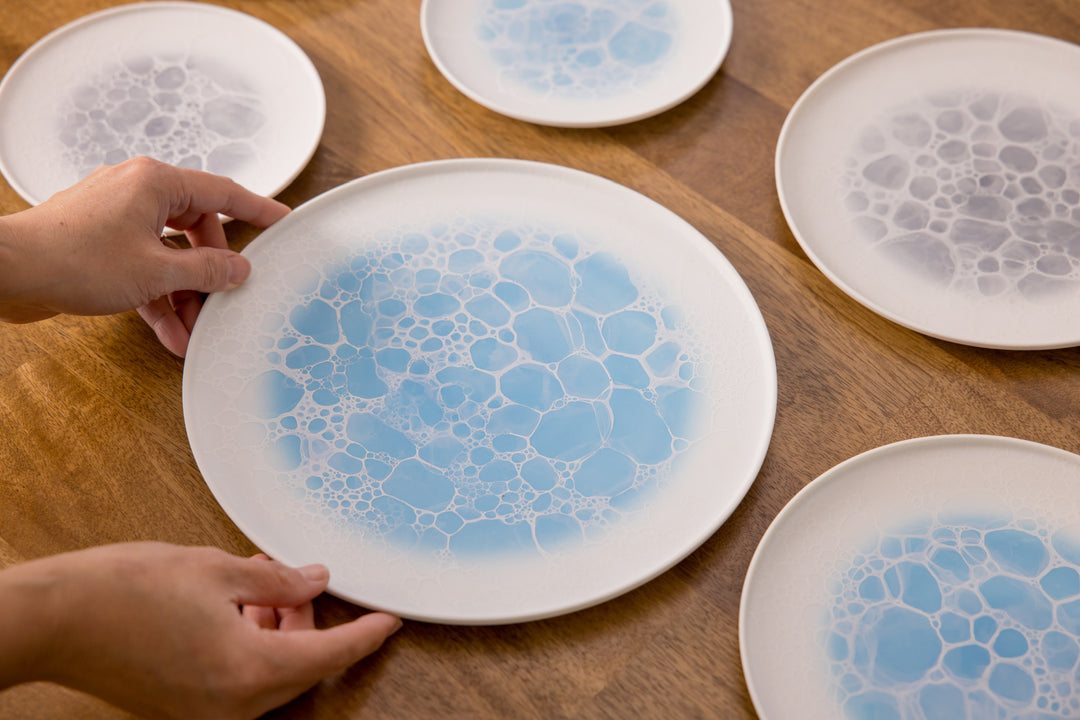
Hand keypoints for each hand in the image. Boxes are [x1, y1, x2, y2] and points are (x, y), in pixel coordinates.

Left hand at [0, 157, 289, 355]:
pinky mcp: (100, 242)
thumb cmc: (72, 259)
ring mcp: (117, 217)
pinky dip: (158, 296)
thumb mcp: (156, 271)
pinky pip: (144, 266)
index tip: (282, 222)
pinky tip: (169, 332)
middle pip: (197, 231)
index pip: (223, 193)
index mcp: (156, 184)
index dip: (258, 210)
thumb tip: (238, 269)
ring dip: (183, 295)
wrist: (8, 272)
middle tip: (224, 300)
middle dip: (210, 274)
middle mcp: (138, 192)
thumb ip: (206, 271)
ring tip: (193, 331)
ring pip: (169, 254)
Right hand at [0, 543, 400, 719]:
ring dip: (278, 632)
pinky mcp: (182, 709)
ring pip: (268, 675)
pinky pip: (236, 682)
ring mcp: (204, 714)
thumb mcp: (217, 570)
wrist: (54, 619)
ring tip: (266, 585)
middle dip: (309, 625)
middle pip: (299, 668)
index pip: (329, 656)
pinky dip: (249, 646)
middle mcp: (230, 706)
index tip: (389, 621)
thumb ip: (277, 581)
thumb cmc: (125, 590)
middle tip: (305, 583)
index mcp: (248, 671)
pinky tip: (240, 606)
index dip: (366, 636)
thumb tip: (315, 580)